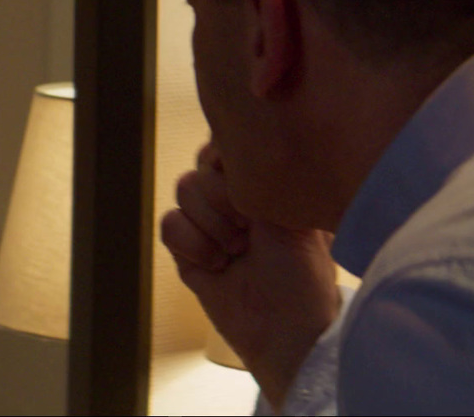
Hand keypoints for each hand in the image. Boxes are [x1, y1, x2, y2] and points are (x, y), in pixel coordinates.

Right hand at [160, 142, 339, 409]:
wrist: (284, 331)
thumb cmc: (303, 276)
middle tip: (249, 229)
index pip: (229, 144)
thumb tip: (230, 143)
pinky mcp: (187, 249)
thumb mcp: (292, 214)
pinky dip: (192, 244)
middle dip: (223, 198)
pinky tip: (216, 265)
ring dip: (211, 224)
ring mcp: (209, 224)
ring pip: (183, 189)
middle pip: (202, 164)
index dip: (228, 155)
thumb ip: (260, 177)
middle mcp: (235, 200)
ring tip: (236, 251)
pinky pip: (169, 224)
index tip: (241, 177)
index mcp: (265, 186)